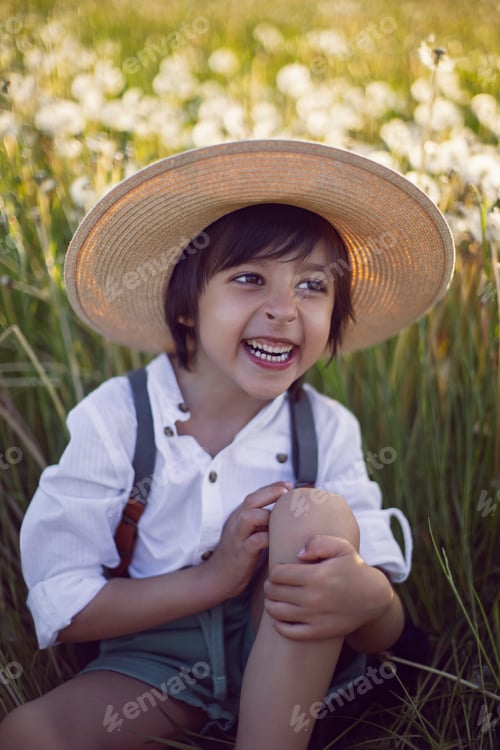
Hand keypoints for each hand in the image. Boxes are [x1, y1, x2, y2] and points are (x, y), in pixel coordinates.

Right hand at [203, 481, 291, 600]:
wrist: (215, 579)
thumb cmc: (237, 558)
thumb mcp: (246, 536)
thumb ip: (261, 526)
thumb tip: (286, 519)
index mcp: (238, 518)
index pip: (254, 496)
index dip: (271, 488)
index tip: (288, 485)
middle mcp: (236, 524)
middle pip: (251, 500)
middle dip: (271, 493)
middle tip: (288, 492)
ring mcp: (237, 538)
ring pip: (250, 516)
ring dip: (268, 515)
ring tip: (285, 518)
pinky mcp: (241, 553)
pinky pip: (255, 541)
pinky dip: (268, 538)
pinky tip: (280, 540)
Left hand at [263, 534, 393, 640]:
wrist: (374, 598)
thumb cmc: (353, 568)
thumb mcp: (340, 546)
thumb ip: (317, 542)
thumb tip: (298, 554)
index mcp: (316, 576)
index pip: (277, 574)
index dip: (274, 570)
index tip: (280, 570)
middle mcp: (313, 598)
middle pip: (274, 592)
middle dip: (270, 586)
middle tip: (274, 583)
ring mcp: (315, 617)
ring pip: (276, 612)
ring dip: (270, 603)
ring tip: (275, 597)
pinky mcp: (318, 632)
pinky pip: (288, 632)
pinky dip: (278, 625)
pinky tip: (280, 617)